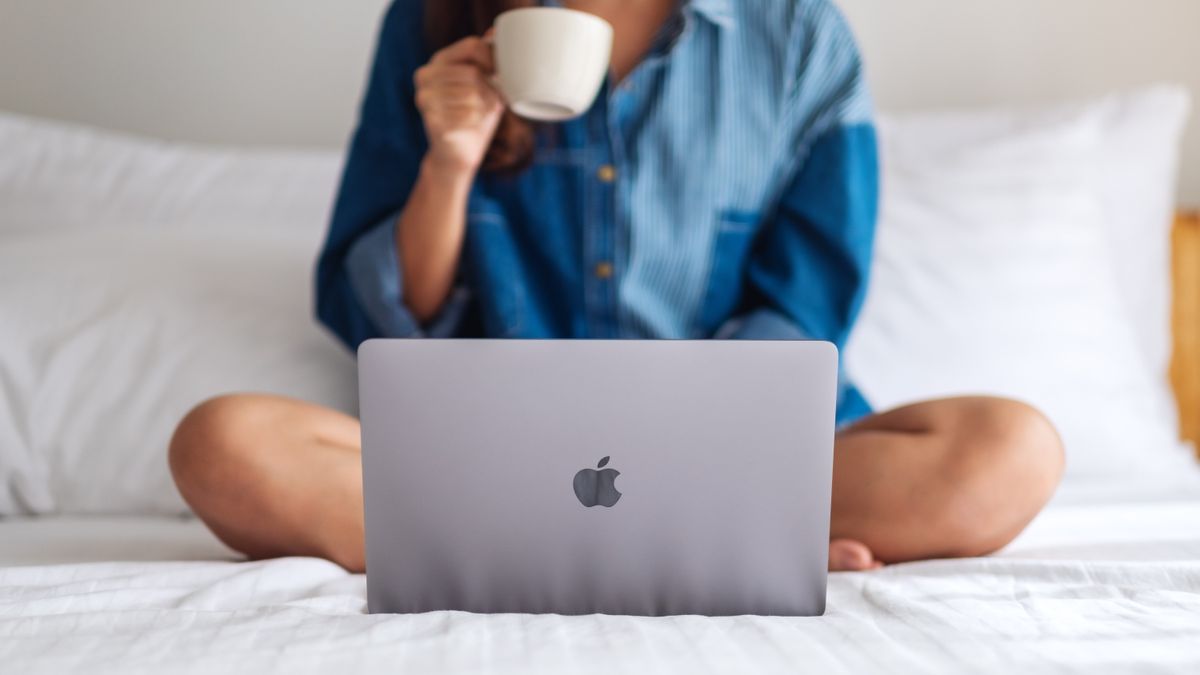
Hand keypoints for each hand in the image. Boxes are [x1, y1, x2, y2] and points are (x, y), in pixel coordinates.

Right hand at [414, 36, 504, 174]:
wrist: (459, 154)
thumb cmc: (475, 116)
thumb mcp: (486, 85)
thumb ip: (488, 60)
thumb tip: (494, 32)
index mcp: (439, 61)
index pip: (473, 45)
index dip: (493, 60)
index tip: (499, 76)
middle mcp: (425, 75)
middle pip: (473, 73)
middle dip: (491, 91)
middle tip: (493, 104)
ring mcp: (424, 97)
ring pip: (471, 94)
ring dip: (485, 108)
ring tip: (482, 115)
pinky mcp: (429, 119)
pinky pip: (466, 115)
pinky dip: (476, 123)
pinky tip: (470, 126)